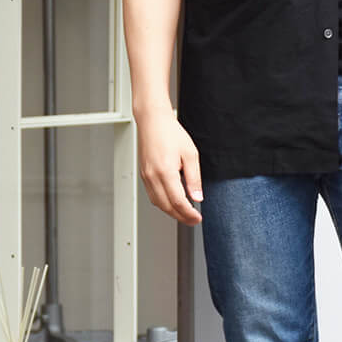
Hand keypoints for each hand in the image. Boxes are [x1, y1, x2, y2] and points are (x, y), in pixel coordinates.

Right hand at [136, 107, 202, 223]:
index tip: (197, 218)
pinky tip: (172, 201)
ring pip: (158, 203)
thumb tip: (197, 197)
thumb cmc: (170, 133)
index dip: (189, 214)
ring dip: (171, 212)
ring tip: (184, 213)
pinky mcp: (143, 175)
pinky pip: (152, 195)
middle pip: (167, 207)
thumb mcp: (190, 154)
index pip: (178, 202)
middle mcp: (153, 177)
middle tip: (193, 220)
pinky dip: (162, 203)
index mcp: (166, 172)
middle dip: (181, 217)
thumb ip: (194, 178)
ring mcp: (146, 177)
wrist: (153, 121)